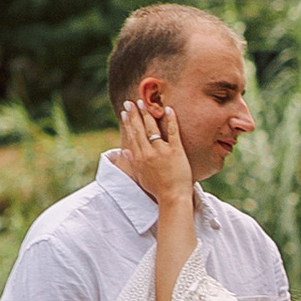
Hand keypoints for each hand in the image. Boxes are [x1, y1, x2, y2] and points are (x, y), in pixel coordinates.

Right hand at [117, 91, 193, 207]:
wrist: (173, 198)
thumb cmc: (158, 190)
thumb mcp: (141, 177)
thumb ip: (132, 162)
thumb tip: (124, 151)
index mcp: (139, 158)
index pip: (131, 136)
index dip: (128, 123)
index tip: (125, 112)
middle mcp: (148, 152)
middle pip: (139, 129)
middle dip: (134, 114)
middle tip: (130, 102)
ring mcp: (162, 151)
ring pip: (152, 128)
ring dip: (147, 114)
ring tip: (143, 102)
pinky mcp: (176, 151)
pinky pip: (172, 132)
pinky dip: (170, 120)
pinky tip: (168, 109)